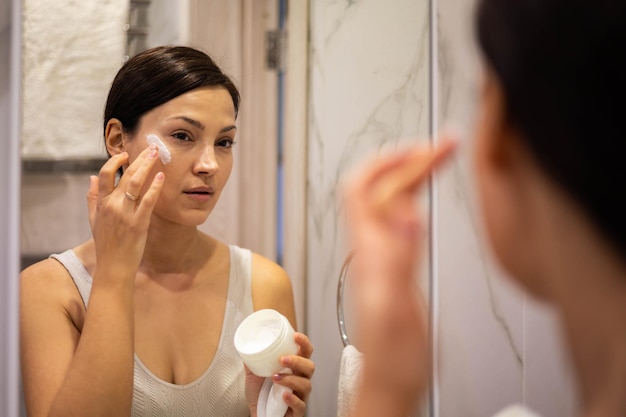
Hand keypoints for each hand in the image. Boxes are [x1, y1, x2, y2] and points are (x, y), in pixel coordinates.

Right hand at [87, 146, 163, 278]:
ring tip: (157, 155)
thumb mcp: (93, 219)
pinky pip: (148, 201)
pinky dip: (154, 187)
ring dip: (147, 166)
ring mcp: (125, 214)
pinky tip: (161, 177)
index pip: (106, 174)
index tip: (127, 154)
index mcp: (102, 203)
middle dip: (139, 159)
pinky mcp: (138, 223)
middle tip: (153, 148)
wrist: (113, 266)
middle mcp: (112, 206)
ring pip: (135, 183)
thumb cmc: (106, 244)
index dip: (116, 161)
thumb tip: (92, 177)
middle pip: (125, 175)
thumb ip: (93, 197)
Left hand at [244, 332, 314, 416]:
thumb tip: (246, 346)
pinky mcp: (297, 411)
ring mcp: (300, 396)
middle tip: (282, 359)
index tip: (295, 336)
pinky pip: (301, 405)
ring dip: (290, 379)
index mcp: (293, 368)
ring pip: (306, 385)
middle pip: (309, 366)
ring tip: (275, 378)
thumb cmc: (260, 395)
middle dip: (297, 361)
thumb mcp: (253, 375)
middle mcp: (300, 380)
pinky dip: (293, 399)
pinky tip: (284, 395)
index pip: (305, 352)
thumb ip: (252, 361)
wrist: (256, 414)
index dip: (304, 343)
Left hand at [343, 137, 455, 415]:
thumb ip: (398, 261)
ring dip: (413, 173)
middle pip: (380, 188)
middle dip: (410, 159)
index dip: (390, 161)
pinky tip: (427, 196)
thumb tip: (407, 215)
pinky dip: (417, 197)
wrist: (390, 382)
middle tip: (445, 144)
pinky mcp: (397, 266)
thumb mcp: (394, 309)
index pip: (364, 189)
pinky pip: (401, 221)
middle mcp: (372, 249)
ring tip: (440, 156)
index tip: (423, 147)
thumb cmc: (391, 357)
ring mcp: (384, 256)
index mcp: (369, 252)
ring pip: (391, 201)